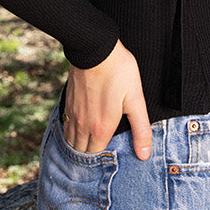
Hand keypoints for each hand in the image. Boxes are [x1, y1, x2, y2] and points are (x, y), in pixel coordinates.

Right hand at [62, 40, 151, 160]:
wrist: (95, 48)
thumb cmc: (119, 72)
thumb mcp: (135, 100)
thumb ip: (140, 129)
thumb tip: (144, 155)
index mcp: (101, 129)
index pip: (96, 158)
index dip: (103, 161)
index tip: (110, 159)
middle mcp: (83, 125)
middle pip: (81, 153)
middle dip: (89, 159)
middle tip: (99, 158)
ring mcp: (73, 114)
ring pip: (70, 142)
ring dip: (78, 147)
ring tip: (89, 147)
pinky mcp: (68, 102)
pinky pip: (65, 127)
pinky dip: (70, 134)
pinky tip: (79, 130)